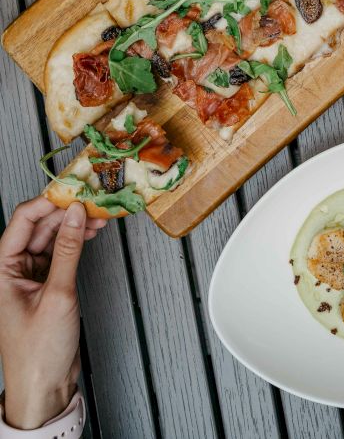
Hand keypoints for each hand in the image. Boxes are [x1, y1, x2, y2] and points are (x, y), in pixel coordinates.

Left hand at [0, 197, 105, 428]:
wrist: (44, 389)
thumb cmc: (39, 351)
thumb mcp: (57, 295)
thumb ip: (67, 250)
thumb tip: (75, 213)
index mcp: (1, 268)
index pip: (22, 220)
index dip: (48, 201)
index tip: (74, 189)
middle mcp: (12, 268)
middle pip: (39, 226)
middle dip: (66, 211)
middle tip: (94, 198)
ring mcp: (28, 276)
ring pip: (51, 237)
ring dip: (74, 225)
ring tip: (99, 213)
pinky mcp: (45, 284)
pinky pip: (60, 253)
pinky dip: (76, 241)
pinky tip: (91, 231)